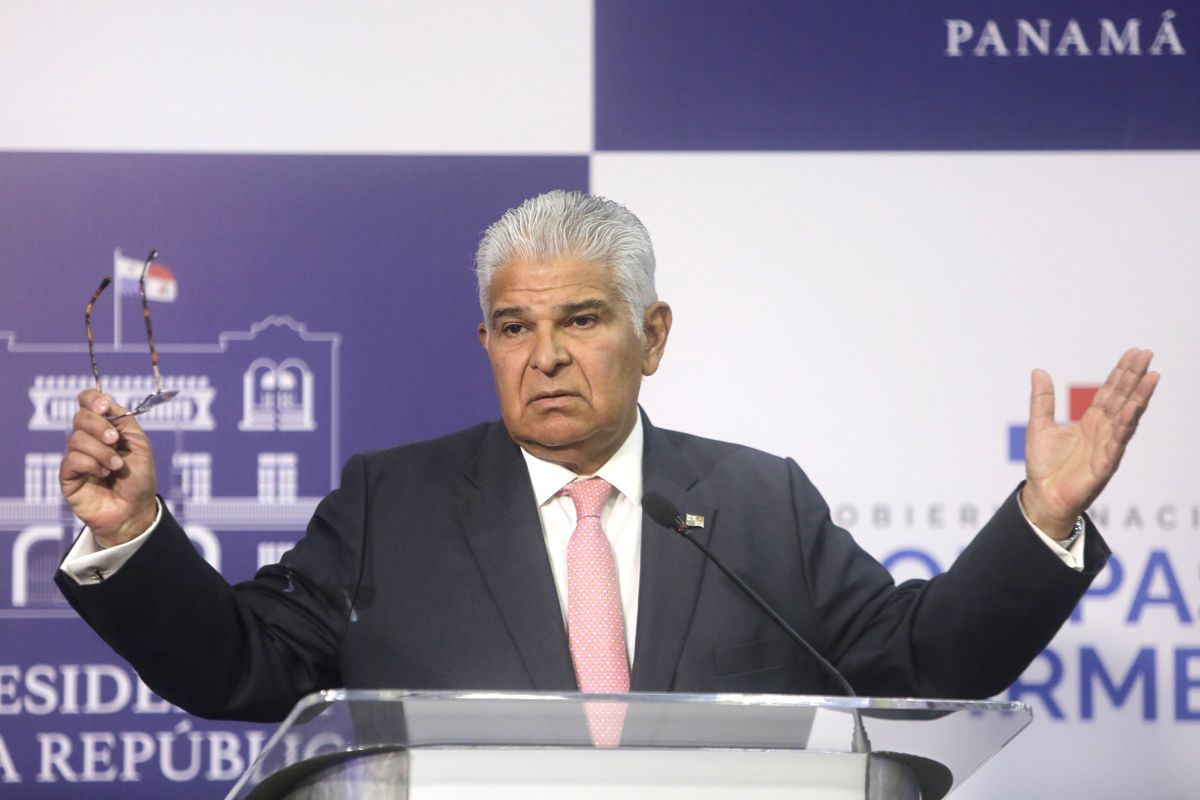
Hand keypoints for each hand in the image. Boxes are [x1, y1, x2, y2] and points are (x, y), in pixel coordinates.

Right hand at [59, 389, 158, 547]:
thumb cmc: (139, 478)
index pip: (88, 401)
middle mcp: (88, 438)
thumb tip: (105, 401)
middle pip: (80, 417)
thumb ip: (123, 421)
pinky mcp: (68, 475)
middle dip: (100, 427)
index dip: (92, 399)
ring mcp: (76, 456)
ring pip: (76, 439)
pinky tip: (103, 475)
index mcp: (106, 426)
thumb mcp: (139, 444)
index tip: (104, 408)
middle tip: (115, 441)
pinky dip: (91, 464)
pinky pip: (72, 459)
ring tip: (116, 466)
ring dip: (101, 451)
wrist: (135, 510)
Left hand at [1022, 348, 1158, 537]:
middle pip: (1122, 398)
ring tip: (1152, 376)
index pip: (1110, 392)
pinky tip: (1136, 406)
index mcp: (1090, 422)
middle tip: (1147, 354)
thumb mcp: (1038, 425)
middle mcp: (1103, 431)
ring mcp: (1107, 446)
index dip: (1122, 373)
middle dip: (1135, 376)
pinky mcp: (1106, 463)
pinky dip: (1128, 422)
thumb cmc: (1043, 465)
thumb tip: (1038, 371)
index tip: (1134, 353)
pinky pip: (1119, 440)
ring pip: (1127, 416)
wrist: (1042, 496)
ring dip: (1140, 396)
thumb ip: (1042, 400)